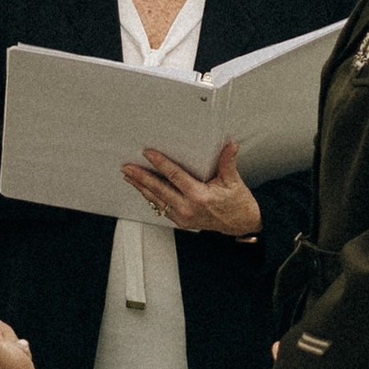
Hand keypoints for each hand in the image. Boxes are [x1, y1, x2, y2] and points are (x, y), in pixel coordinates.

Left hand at [123, 137, 260, 240]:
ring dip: (141, 188)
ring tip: (129, 177)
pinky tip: (143, 189)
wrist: (241, 223)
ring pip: (157, 200)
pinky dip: (151, 197)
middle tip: (127, 167)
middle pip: (159, 190)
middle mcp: (188, 208)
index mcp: (200, 196)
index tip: (148, 153)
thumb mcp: (233, 180)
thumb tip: (230, 145)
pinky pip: (162, 208)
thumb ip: (228, 162)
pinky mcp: (181, 221)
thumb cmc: (237, 202)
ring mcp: (183, 217)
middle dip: (141, 177)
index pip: (175, 176)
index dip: (160, 164)